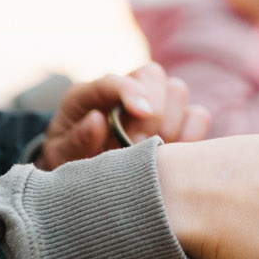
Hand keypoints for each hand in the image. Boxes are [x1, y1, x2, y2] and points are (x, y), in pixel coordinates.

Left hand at [36, 63, 208, 169]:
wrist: (88, 184)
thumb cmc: (70, 164)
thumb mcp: (61, 156)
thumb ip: (75, 141)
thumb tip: (97, 121)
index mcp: (90, 95)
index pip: (114, 80)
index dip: (130, 91)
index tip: (141, 112)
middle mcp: (126, 91)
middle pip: (153, 75)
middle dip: (151, 111)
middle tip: (139, 144)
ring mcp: (155, 105)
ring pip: (177, 91)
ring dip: (169, 123)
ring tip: (152, 152)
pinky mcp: (179, 124)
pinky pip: (198, 117)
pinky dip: (190, 135)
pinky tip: (171, 154)